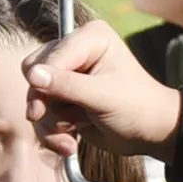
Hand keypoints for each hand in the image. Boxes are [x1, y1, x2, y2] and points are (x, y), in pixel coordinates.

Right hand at [24, 17, 182, 154]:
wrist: (149, 133)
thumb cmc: (137, 107)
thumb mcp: (103, 96)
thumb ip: (68, 85)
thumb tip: (33, 75)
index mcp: (90, 37)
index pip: (51, 56)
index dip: (44, 82)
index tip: (39, 109)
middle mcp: (75, 50)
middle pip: (35, 73)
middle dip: (47, 104)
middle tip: (64, 123)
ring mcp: (68, 75)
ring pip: (35, 97)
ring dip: (51, 123)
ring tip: (73, 136)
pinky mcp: (63, 97)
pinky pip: (40, 114)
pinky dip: (51, 133)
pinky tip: (69, 143)